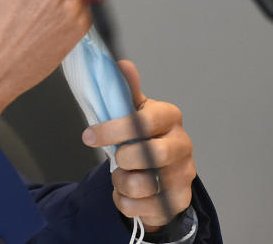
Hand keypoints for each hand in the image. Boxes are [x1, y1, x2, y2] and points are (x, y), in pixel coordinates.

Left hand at [82, 60, 196, 229]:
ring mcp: (184, 175)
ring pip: (144, 184)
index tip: (88, 136)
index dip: (114, 130)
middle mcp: (183, 145)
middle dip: (123, 158)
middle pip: (151, 155)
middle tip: (114, 157)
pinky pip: (143, 207)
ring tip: (121, 175)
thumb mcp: (135, 111)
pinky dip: (125, 201)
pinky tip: (126, 192)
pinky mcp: (179, 200)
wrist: (161, 173)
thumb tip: (122, 64)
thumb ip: (126, 91)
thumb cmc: (145, 135)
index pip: (144, 121)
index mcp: (170, 118)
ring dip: (122, 181)